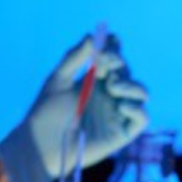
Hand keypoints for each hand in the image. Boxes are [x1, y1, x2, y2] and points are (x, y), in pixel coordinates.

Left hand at [0, 32, 148, 181]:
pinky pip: (142, 118)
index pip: (113, 60)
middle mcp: (109, 96)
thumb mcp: (57, 80)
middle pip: (127, 72)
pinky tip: (121, 106)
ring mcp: (117, 113)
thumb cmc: (45, 113)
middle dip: (119, 64)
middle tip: (104, 63)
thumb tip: (91, 36)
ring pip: (141, 94)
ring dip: (131, 85)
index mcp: (94, 81)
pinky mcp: (122, 133)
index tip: (109, 40)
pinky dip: (137, 109)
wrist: (40, 144)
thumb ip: (73, 58)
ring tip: (112, 86)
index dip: (115, 48)